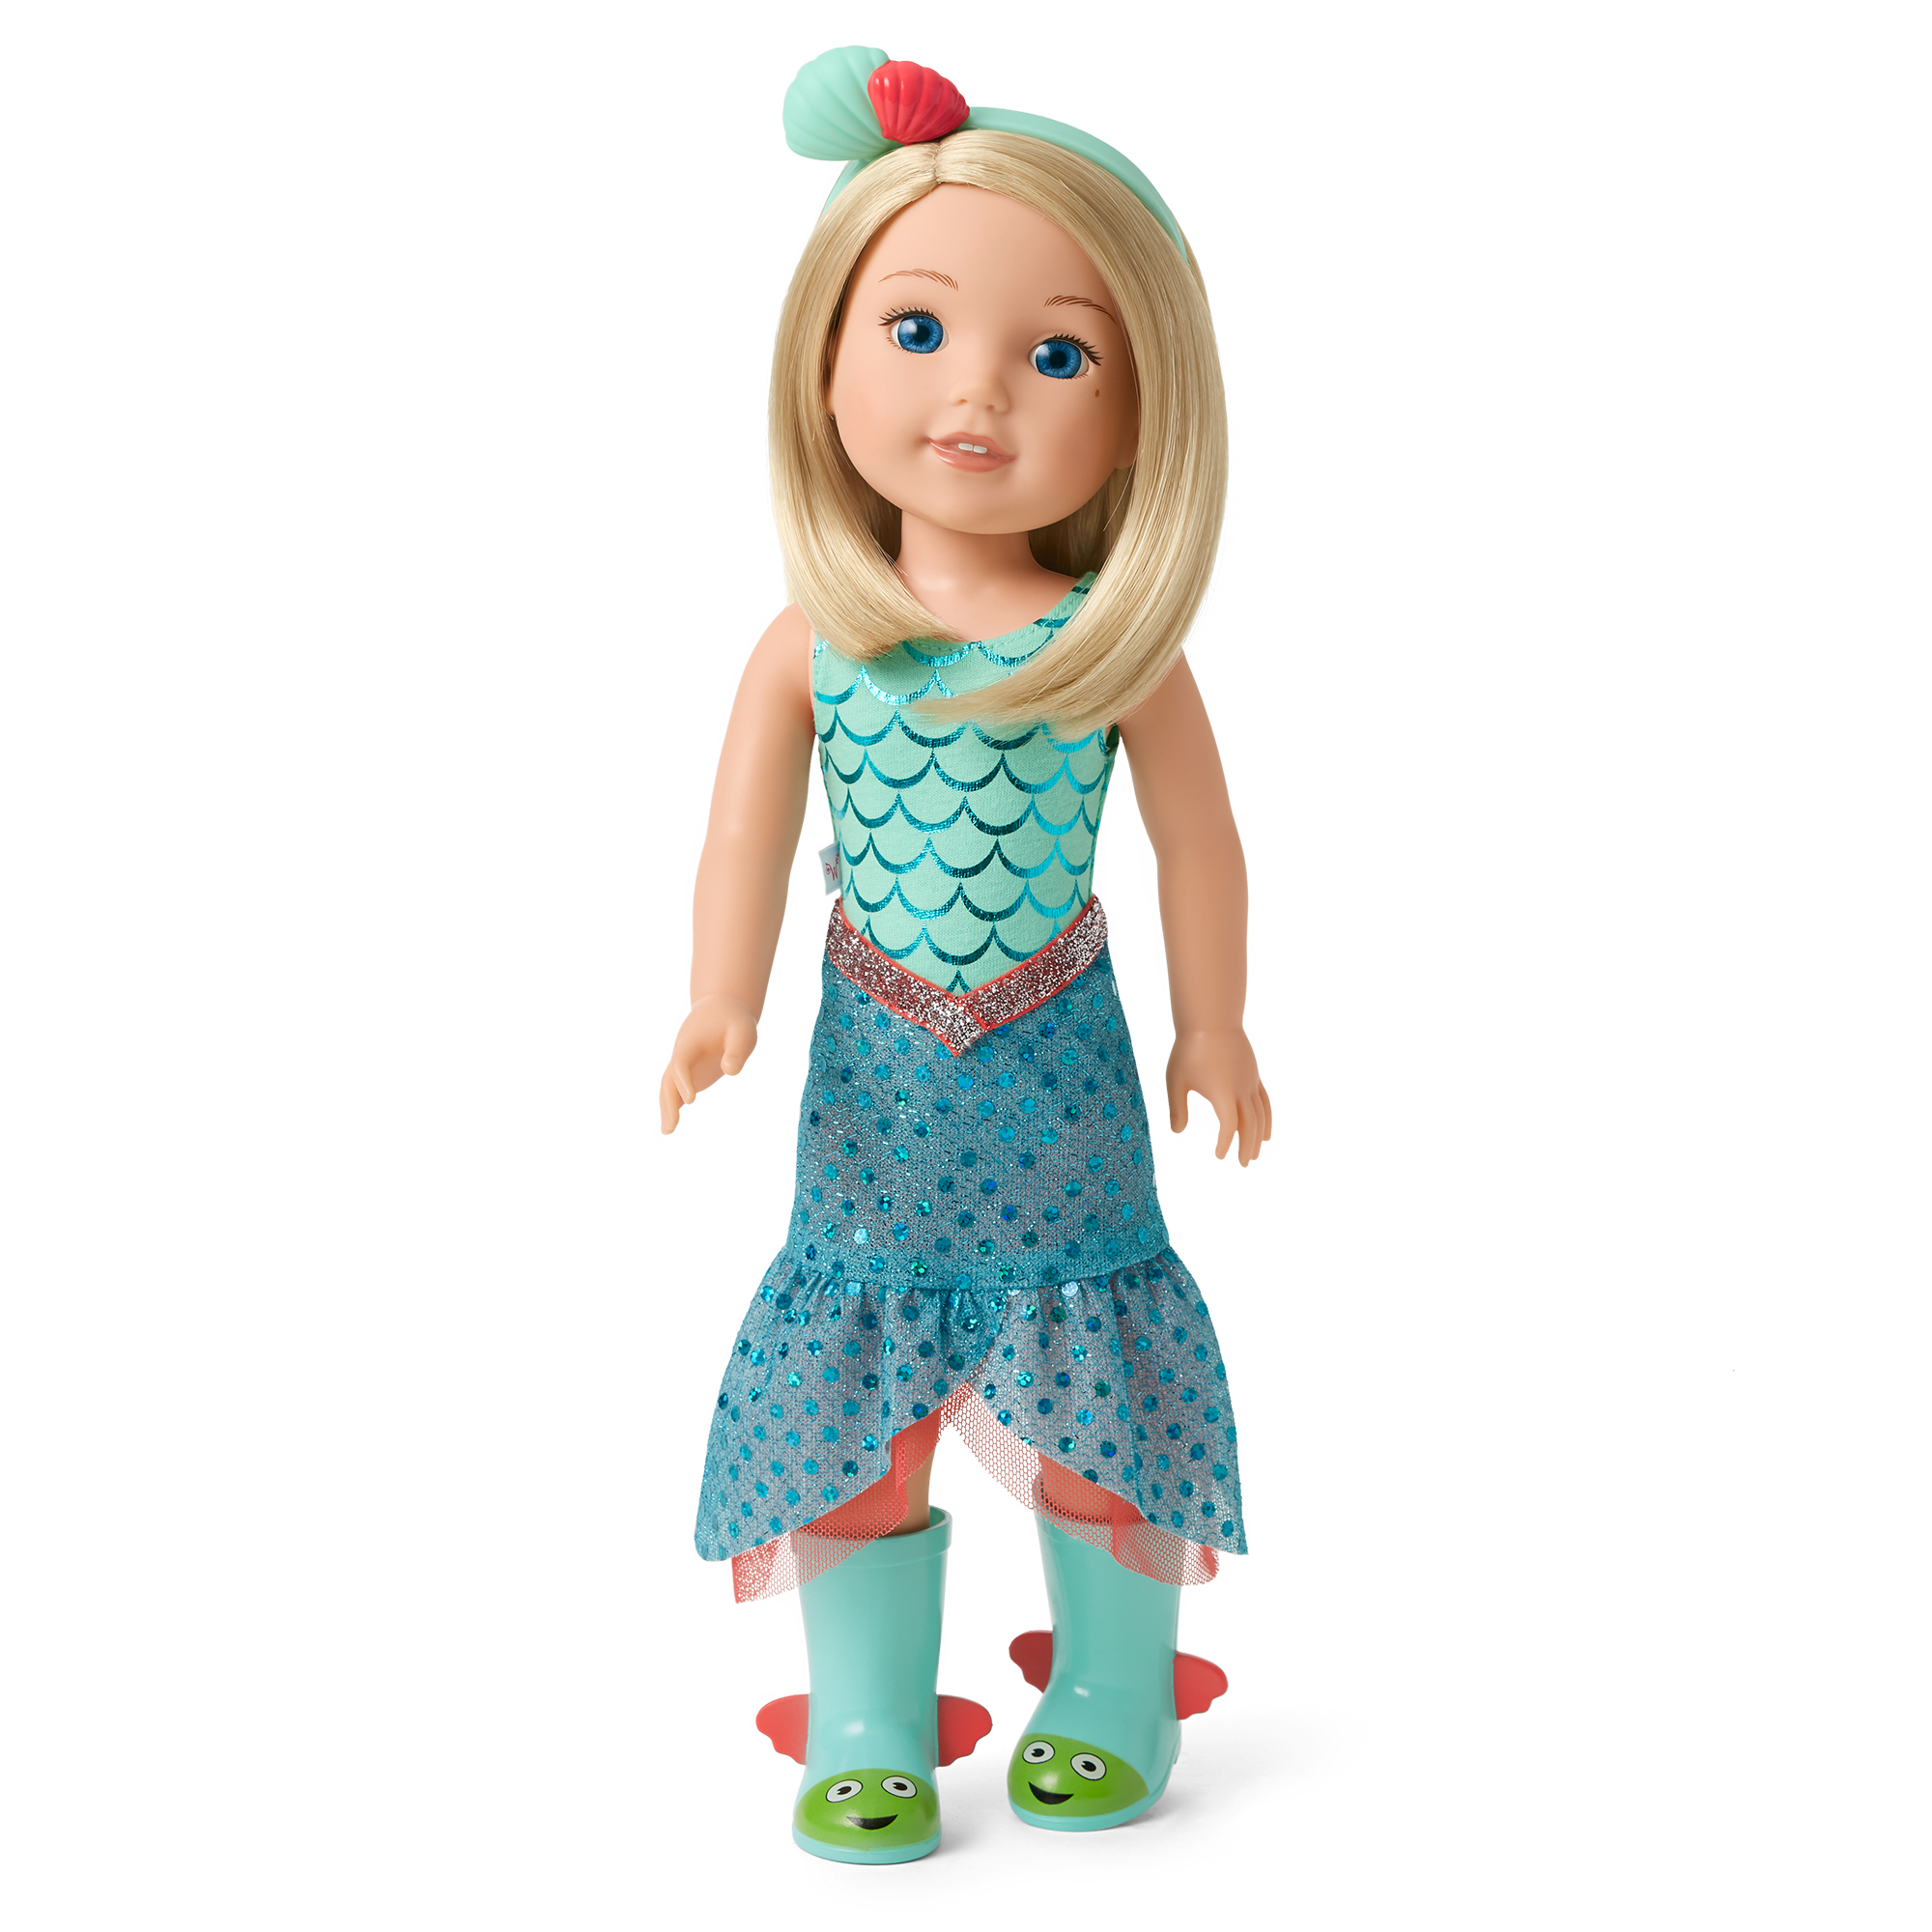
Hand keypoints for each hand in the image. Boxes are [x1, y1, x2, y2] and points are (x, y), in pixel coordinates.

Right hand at [658, 995, 759, 1133]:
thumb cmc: (734, 1021)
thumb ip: (737, 1050)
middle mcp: (682, 1054)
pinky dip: (672, 1106)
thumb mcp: (743, 1031)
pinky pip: (676, 1091)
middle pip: (668, 1079)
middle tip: (672, 1127)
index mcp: (691, 1042)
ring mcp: (684, 1065)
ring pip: (669, 1087)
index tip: (691, 1101)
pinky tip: (670, 1126)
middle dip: (668, 1102)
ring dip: (667, 1108)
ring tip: (668, 1132)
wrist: (722, 1011)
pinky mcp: (689, 1073)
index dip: (683, 1081)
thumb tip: (730, 1071)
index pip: (681, 1063)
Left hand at [1165, 1029, 1272, 1166]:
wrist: (1211, 1019)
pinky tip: (1265, 1129)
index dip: (1226, 1143)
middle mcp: (1241, 1090)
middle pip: (1250, 1125)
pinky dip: (1267, 1118)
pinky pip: (1265, 1101)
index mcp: (1222, 1093)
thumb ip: (1177, 1108)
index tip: (1219, 1155)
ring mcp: (1251, 1081)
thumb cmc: (1189, 1049)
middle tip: (1243, 1163)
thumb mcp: (1175, 1080)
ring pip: (1261, 1115)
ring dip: (1260, 1136)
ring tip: (1256, 1153)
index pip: (1230, 1127)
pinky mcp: (1254, 1074)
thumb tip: (1177, 1132)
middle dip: (1247, 1146)